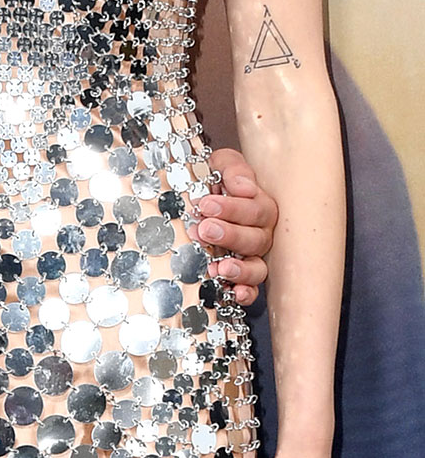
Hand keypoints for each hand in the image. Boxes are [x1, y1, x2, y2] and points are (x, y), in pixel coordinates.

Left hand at [191, 147, 277, 305]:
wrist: (197, 198)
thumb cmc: (213, 181)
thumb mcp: (220, 165)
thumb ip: (232, 169)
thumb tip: (244, 187)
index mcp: (259, 206)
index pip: (256, 209)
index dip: (233, 208)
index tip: (206, 204)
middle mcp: (259, 233)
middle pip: (257, 239)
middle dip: (230, 235)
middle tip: (205, 229)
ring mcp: (251, 257)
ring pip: (258, 267)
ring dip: (241, 269)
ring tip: (219, 267)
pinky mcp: (240, 277)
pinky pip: (251, 290)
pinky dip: (245, 293)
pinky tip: (233, 291)